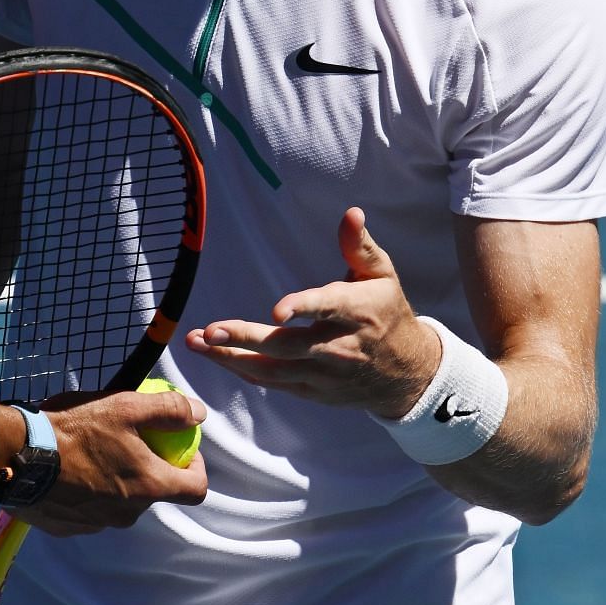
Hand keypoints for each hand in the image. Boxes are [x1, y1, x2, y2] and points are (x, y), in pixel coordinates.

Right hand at [11, 388, 208, 536]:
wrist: (18, 456)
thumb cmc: (75, 429)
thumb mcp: (125, 406)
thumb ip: (168, 410)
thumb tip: (198, 413)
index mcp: (149, 486)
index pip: (196, 489)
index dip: (196, 468)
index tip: (182, 449)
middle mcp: (128, 513)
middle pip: (153, 492)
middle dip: (149, 469)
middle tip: (129, 441)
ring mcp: (98, 523)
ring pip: (120, 501)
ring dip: (116, 480)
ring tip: (94, 452)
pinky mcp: (70, 527)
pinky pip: (90, 509)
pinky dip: (87, 491)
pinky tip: (69, 470)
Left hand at [184, 207, 441, 418]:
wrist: (408, 373)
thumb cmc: (387, 313)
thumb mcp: (383, 275)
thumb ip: (360, 246)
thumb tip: (351, 212)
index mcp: (358, 312)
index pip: (328, 309)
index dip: (303, 308)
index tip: (277, 311)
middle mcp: (339, 347)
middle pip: (289, 347)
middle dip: (246, 339)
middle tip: (210, 330)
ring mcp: (325, 374)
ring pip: (274, 370)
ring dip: (232, 358)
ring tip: (197, 342)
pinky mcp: (314, 392)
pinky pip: (275, 384)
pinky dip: (245, 371)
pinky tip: (217, 357)